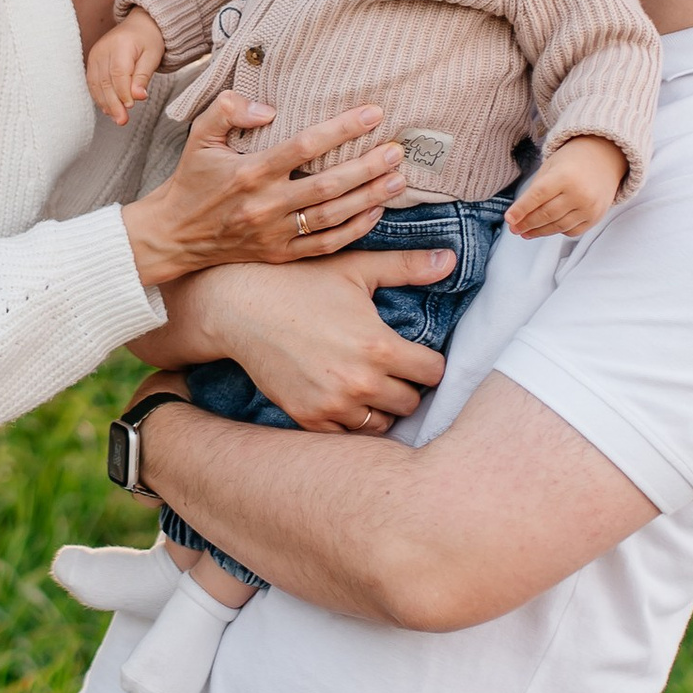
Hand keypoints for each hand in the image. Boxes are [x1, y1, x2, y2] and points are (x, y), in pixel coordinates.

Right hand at [86, 7, 167, 125]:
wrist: (139, 26)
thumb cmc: (148, 41)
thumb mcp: (153, 56)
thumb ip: (143, 76)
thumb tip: (138, 96)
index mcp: (120, 44)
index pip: (118, 73)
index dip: (123, 92)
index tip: (131, 106)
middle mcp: (103, 49)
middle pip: (105, 81)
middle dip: (113, 103)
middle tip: (122, 120)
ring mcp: (95, 55)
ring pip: (96, 84)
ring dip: (105, 104)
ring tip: (117, 118)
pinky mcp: (92, 62)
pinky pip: (92, 83)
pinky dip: (100, 97)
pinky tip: (108, 109)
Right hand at [121, 96, 402, 289]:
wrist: (173, 236)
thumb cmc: (191, 181)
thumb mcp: (199, 136)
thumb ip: (228, 109)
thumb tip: (268, 107)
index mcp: (249, 172)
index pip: (303, 146)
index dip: (341, 129)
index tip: (373, 114)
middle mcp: (265, 205)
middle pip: (327, 185)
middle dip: (367, 167)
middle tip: (397, 150)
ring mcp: (275, 233)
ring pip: (332, 216)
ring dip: (370, 198)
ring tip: (398, 179)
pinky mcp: (280, 254)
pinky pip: (325, 244)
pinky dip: (354, 229)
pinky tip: (376, 211)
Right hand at [167, 251, 451, 430]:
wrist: (240, 307)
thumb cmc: (300, 283)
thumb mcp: (355, 268)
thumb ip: (407, 267)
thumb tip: (452, 259)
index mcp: (379, 347)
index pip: (434, 373)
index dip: (429, 362)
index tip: (417, 354)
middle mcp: (360, 383)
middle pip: (411, 402)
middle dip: (407, 385)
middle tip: (393, 369)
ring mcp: (333, 405)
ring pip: (382, 424)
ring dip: (382, 406)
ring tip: (370, 384)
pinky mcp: (308, 417)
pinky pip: (347, 434)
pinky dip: (351, 419)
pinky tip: (345, 396)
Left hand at [506, 133, 628, 239]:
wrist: (605, 158)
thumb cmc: (572, 161)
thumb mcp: (551, 167)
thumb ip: (536, 190)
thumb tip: (519, 215)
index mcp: (565, 176)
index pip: (538, 196)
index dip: (521, 209)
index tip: (509, 219)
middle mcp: (579, 193)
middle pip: (546, 215)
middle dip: (527, 224)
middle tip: (514, 229)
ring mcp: (589, 207)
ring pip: (558, 227)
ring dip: (539, 231)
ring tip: (525, 232)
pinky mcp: (595, 217)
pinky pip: (572, 231)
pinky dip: (557, 231)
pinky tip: (547, 228)